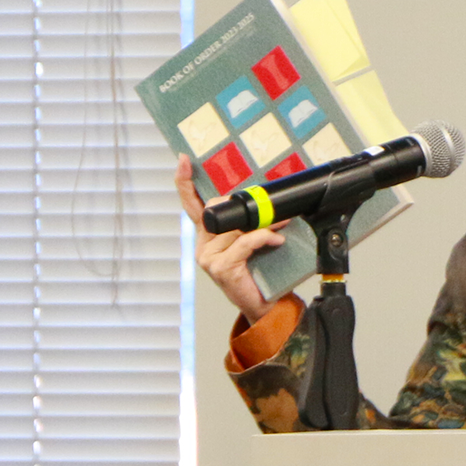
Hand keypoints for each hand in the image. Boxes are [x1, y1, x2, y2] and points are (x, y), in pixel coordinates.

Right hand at [174, 154, 285, 322]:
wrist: (264, 304)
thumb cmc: (258, 272)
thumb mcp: (250, 243)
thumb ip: (247, 224)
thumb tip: (265, 202)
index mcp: (207, 236)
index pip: (191, 205)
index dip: (184, 182)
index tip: (183, 160)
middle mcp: (203, 245)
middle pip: (215, 210)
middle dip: (243, 205)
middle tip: (271, 208)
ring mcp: (209, 258)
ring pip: (234, 227)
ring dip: (263, 222)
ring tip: (282, 222)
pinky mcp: (221, 268)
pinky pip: (244, 243)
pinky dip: (263, 238)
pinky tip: (277, 240)